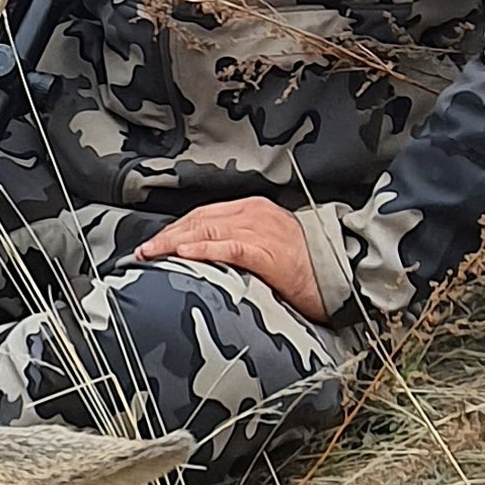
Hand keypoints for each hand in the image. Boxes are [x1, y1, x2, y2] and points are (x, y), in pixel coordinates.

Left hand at [134, 198, 324, 316]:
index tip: (154, 244)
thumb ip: (238, 244)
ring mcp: (260, 231)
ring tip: (153, 253)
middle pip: (198, 220)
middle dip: (167, 235)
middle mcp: (253, 214)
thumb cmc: (305, 266)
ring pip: (207, 231)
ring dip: (175, 242)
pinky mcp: (267, 251)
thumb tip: (205, 256)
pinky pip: (229, 247)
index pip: (203, 215)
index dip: (174, 229)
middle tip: (144, 251)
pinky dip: (204, 250)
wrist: (340, 274)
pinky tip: (184, 255)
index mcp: (252, 210)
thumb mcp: (268, 245)